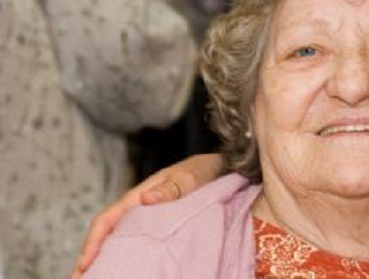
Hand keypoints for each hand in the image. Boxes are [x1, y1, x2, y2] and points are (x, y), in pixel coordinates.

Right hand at [70, 153, 221, 278]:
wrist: (219, 167)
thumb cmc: (203, 170)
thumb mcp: (189, 177)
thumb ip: (171, 187)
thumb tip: (145, 198)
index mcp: (138, 196)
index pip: (106, 220)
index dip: (92, 242)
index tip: (83, 265)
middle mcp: (137, 207)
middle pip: (106, 234)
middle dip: (90, 257)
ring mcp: (146, 216)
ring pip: (118, 239)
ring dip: (104, 258)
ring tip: (95, 278)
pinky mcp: (158, 224)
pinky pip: (135, 241)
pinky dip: (124, 255)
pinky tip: (125, 269)